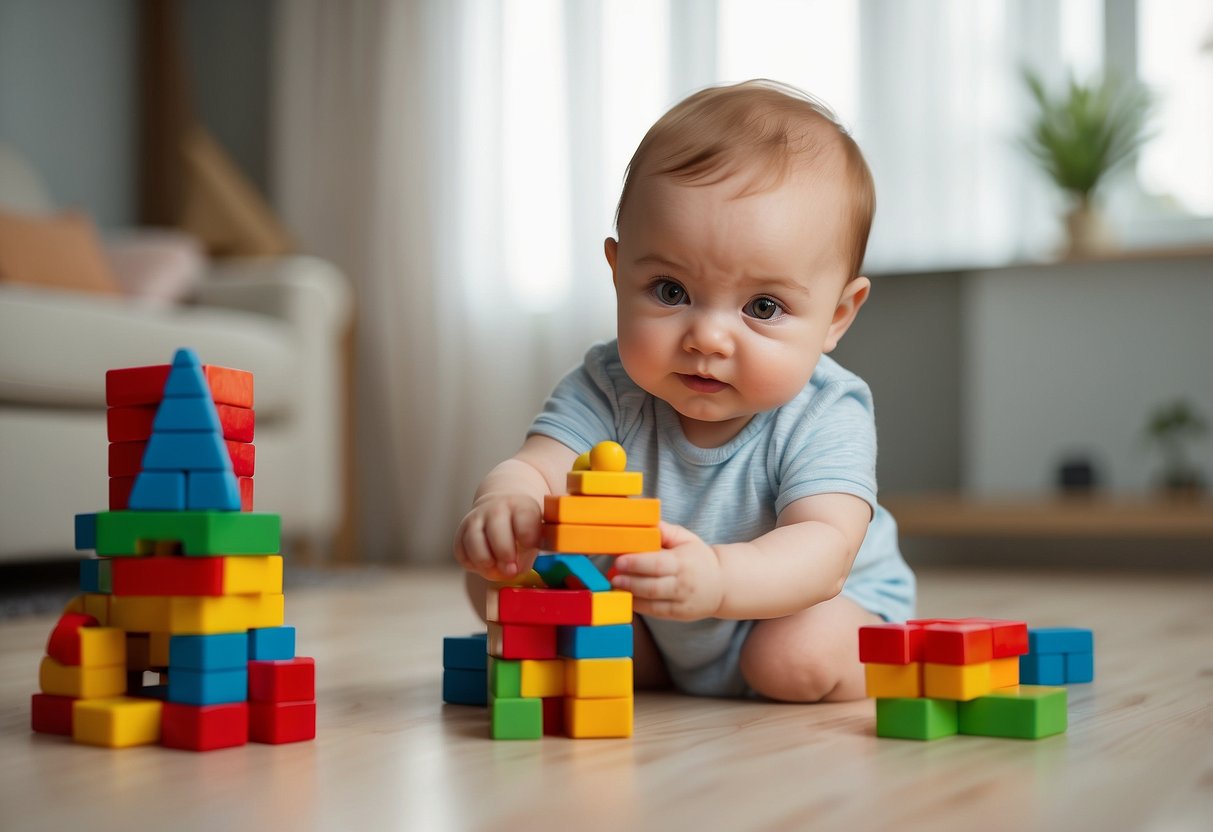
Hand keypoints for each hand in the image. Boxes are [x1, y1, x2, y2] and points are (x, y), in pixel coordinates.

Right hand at [453, 494, 542, 581]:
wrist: (501, 509)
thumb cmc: (522, 527)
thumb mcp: (537, 532)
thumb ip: (533, 548)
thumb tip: (517, 567)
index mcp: (520, 506)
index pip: (524, 517)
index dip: (527, 536)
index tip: (529, 548)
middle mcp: (496, 509)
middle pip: (496, 529)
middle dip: (504, 553)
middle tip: (511, 570)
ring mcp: (476, 519)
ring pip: (473, 540)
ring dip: (485, 562)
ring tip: (496, 572)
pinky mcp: (461, 532)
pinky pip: (460, 551)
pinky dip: (471, 564)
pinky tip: (484, 567)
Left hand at [609, 522, 723, 620]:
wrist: (722, 584)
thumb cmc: (698, 558)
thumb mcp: (686, 539)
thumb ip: (664, 531)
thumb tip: (642, 521)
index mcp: (683, 562)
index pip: (656, 563)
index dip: (636, 563)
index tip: (619, 560)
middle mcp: (683, 584)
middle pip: (651, 585)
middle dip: (629, 580)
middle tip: (613, 574)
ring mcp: (681, 601)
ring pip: (652, 600)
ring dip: (630, 593)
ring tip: (617, 584)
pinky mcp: (679, 614)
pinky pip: (655, 612)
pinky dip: (638, 606)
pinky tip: (627, 597)